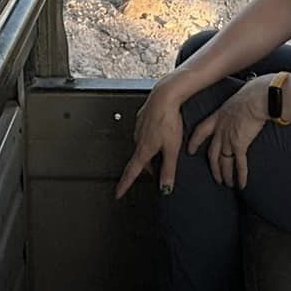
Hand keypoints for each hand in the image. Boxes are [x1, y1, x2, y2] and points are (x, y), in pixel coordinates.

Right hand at [115, 79, 190, 199]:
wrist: (165, 96)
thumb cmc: (168, 119)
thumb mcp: (172, 149)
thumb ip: (168, 169)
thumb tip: (166, 187)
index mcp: (144, 149)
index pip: (131, 172)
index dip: (124, 185)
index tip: (118, 193)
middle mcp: (138, 139)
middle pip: (141, 160)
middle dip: (149, 166)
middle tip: (160, 168)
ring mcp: (139, 128)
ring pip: (143, 146)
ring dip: (151, 151)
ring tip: (165, 146)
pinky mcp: (142, 118)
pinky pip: (145, 133)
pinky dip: (152, 137)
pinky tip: (162, 132)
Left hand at [187, 76, 270, 189]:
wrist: (256, 99)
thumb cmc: (251, 95)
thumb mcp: (235, 100)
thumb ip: (235, 109)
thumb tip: (242, 110)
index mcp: (217, 117)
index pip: (200, 131)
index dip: (195, 142)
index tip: (190, 150)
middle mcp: (220, 131)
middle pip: (212, 154)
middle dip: (214, 168)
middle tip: (216, 177)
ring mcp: (228, 139)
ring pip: (224, 162)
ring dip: (225, 175)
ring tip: (227, 184)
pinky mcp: (240, 145)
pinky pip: (239, 165)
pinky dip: (240, 176)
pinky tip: (241, 185)